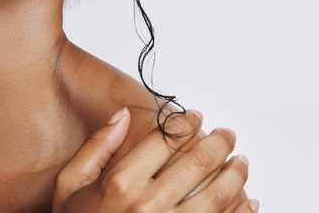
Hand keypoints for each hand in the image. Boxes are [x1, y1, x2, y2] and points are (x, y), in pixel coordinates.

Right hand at [52, 108, 258, 212]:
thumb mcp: (70, 186)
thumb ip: (95, 148)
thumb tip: (122, 115)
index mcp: (119, 184)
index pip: (164, 139)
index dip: (185, 122)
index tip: (194, 117)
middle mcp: (147, 206)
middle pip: (198, 161)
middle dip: (219, 142)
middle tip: (226, 135)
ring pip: (219, 193)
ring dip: (236, 173)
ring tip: (240, 162)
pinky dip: (242, 212)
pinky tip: (248, 201)